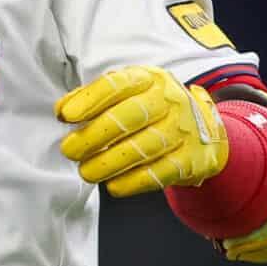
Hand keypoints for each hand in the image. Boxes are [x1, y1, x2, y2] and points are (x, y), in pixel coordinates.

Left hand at [56, 65, 227, 195]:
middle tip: (69, 150)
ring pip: (143, 147)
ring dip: (109, 163)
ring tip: (86, 172)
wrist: (204, 133)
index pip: (118, 84)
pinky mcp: (191, 159)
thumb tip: (62, 111)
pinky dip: (132, 181)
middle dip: (94, 135)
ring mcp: (183, 129)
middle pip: (130, 116)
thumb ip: (92, 99)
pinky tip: (113, 185)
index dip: (90, 100)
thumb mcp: (125, 95)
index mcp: (149, 80)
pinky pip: (159, 172)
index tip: (66, 116)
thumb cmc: (150, 112)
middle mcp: (169, 101)